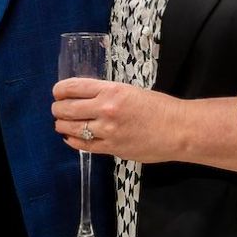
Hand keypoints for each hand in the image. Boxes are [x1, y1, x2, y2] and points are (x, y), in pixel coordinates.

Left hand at [52, 79, 188, 164]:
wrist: (179, 130)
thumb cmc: (159, 108)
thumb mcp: (130, 91)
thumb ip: (106, 94)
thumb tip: (85, 98)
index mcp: (111, 90)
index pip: (73, 87)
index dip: (59, 90)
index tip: (57, 92)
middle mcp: (105, 109)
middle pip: (66, 108)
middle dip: (58, 108)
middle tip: (58, 109)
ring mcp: (107, 131)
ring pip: (71, 128)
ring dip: (62, 125)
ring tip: (61, 123)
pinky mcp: (111, 149)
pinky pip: (83, 146)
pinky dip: (72, 141)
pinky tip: (70, 137)